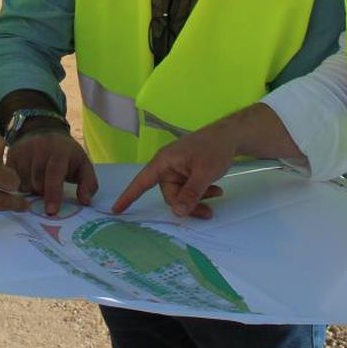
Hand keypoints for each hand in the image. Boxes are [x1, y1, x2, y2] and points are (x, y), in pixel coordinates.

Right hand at [6, 127, 95, 217]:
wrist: (44, 131)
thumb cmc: (66, 154)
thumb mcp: (83, 164)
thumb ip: (89, 183)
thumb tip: (85, 201)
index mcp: (60, 150)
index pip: (54, 172)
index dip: (53, 193)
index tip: (51, 211)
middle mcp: (40, 147)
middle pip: (37, 181)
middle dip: (42, 193)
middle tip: (47, 193)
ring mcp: (23, 149)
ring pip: (22, 182)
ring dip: (30, 190)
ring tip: (38, 183)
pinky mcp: (11, 154)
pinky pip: (11, 178)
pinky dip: (19, 185)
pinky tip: (27, 179)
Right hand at [111, 121, 236, 218]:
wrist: (230, 135)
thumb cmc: (214, 149)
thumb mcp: (204, 173)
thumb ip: (190, 193)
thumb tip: (177, 212)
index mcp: (163, 162)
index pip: (141, 182)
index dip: (128, 196)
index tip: (116, 210)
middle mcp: (167, 166)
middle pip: (170, 195)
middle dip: (187, 204)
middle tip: (207, 212)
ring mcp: (178, 169)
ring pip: (182, 194)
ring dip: (198, 198)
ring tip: (217, 194)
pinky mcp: (188, 172)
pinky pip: (189, 189)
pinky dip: (202, 192)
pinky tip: (217, 190)